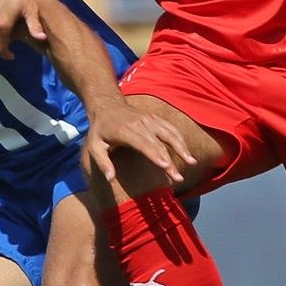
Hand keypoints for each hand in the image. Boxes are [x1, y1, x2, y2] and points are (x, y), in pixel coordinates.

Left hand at [82, 100, 197, 186]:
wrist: (107, 105)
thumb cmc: (100, 130)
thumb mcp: (94, 146)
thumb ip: (102, 163)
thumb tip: (110, 179)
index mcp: (125, 131)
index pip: (144, 144)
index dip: (156, 155)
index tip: (166, 167)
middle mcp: (140, 124)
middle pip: (159, 143)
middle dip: (171, 160)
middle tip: (178, 178)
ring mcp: (149, 119)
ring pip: (169, 133)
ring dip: (182, 147)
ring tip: (192, 162)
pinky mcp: (154, 118)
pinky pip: (170, 128)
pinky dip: (180, 138)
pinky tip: (187, 151)